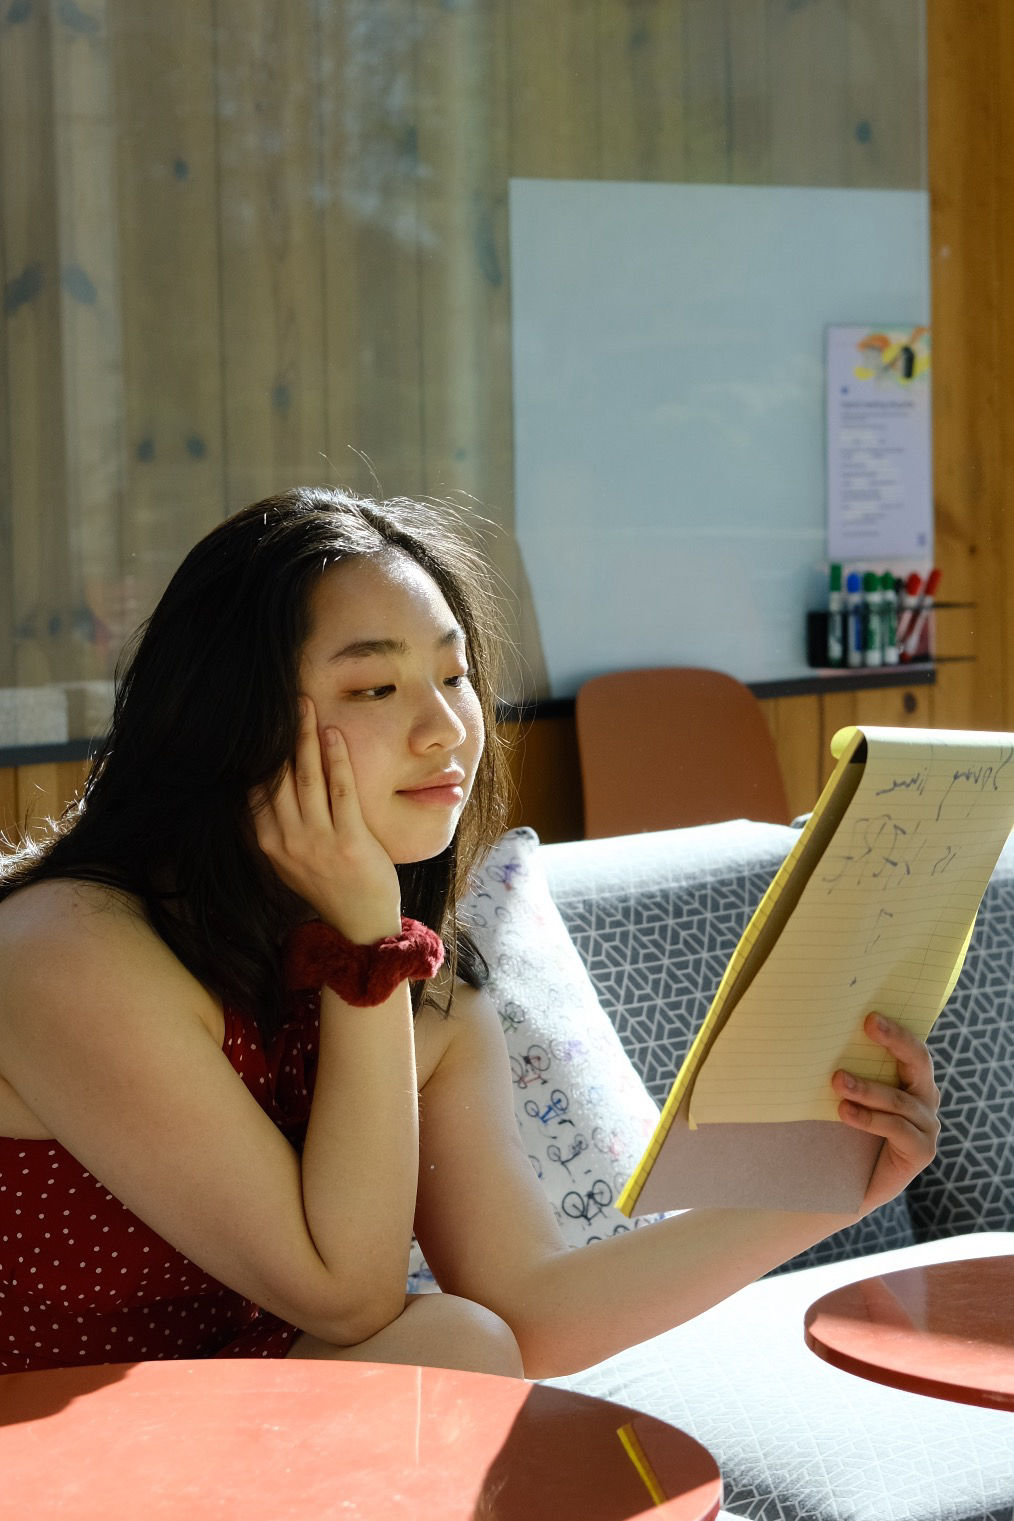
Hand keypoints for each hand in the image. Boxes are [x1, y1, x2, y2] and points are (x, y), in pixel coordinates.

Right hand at [250, 696, 401, 942]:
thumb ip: (273, 827)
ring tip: (304, 706)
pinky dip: (335, 758)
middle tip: (282, 700)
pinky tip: (333, 734)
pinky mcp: (349, 840)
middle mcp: (287, 840)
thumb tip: (258, 786)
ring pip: (306, 777)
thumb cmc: (328, 885)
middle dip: (279, 735)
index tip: (261, 721)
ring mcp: (317, 841)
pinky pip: (340, 790)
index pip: (255, 787)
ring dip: (305, 737)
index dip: (258, 752)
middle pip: (277, 776)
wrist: (361, 924)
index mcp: (268, 843)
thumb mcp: (288, 859)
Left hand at [833, 1012, 940, 1216]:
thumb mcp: (844, 1095)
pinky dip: (870, 1119)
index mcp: (911, 1078)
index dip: (895, 1031)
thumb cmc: (841, 1130)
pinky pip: (898, 1129)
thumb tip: (813, 1035)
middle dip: (895, 1041)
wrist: (845, 1183)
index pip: (910, 1047)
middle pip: (918, 1063)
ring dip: (867, 1088)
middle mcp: (925, 1098)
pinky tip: (845, 1113)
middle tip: (868, 1024)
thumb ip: (844, 1069)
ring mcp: (927, 1126)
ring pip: (899, 1100)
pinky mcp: (922, 1151)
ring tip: (837, 1081)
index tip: (870, 1016)